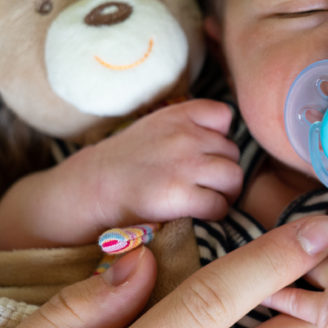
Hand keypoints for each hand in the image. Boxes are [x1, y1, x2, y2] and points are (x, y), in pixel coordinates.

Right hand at [70, 97, 242, 227]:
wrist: (94, 187)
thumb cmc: (127, 161)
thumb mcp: (156, 126)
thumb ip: (188, 126)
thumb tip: (224, 141)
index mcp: (177, 115)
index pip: (224, 115)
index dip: (220, 137)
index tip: (206, 152)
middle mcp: (184, 136)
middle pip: (232, 151)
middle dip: (223, 169)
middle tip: (207, 183)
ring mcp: (184, 165)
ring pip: (233, 177)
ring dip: (226, 192)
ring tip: (209, 198)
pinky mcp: (180, 195)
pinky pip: (220, 204)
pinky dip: (215, 212)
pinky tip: (199, 212)